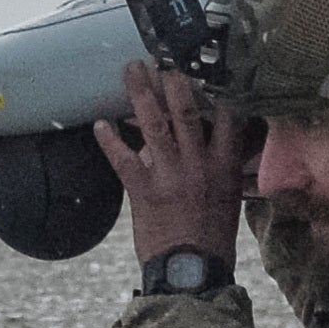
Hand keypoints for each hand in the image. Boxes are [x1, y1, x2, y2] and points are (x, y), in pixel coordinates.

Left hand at [98, 62, 253, 270]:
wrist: (192, 271)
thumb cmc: (213, 237)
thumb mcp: (229, 196)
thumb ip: (222, 163)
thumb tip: (212, 137)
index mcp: (225, 165)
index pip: (229, 115)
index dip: (219, 84)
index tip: (209, 61)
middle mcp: (199, 164)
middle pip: (186, 109)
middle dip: (171, 78)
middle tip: (161, 56)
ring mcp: (170, 175)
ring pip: (154, 124)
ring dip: (140, 93)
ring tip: (132, 68)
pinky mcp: (143, 190)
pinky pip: (123, 158)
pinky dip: (109, 140)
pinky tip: (100, 124)